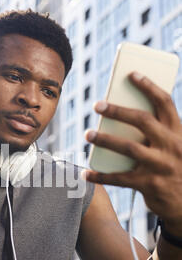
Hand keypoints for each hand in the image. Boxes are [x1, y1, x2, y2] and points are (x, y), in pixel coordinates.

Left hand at [84, 72, 181, 233]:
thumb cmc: (174, 169)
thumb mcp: (174, 147)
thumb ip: (156, 134)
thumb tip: (121, 119)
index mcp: (178, 132)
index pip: (165, 103)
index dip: (148, 86)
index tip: (131, 74)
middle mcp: (171, 146)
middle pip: (142, 120)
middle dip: (118, 110)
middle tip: (97, 105)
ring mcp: (160, 165)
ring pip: (128, 148)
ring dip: (105, 139)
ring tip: (88, 134)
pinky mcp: (149, 184)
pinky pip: (119, 178)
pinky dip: (100, 176)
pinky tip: (86, 174)